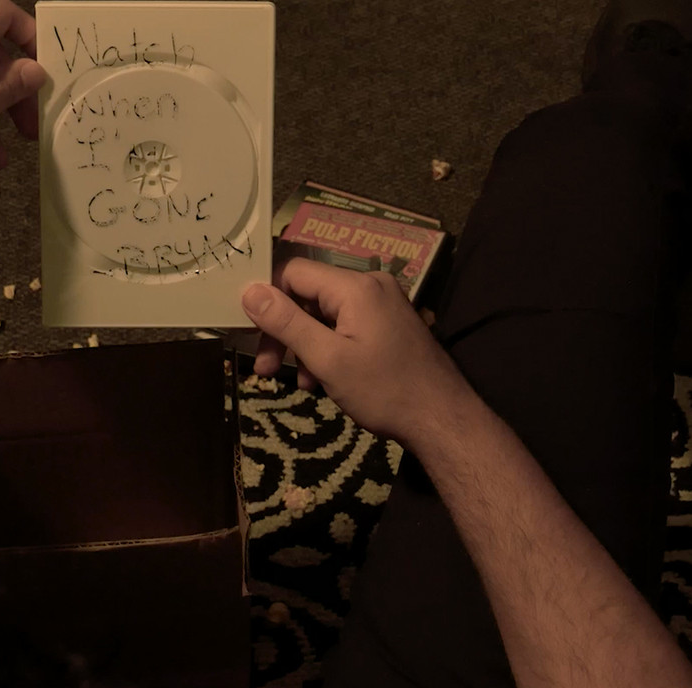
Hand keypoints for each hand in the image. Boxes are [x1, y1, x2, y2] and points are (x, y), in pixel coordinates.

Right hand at [242, 258, 476, 445]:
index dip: (267, 298)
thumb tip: (249, 291)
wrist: (442, 419)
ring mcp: (382, 304)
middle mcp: (370, 286)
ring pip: (324, 314)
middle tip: (264, 369)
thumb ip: (286, 323)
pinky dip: (327, 349)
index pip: (294, 272)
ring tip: (299, 382)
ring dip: (304, 345)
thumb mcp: (327, 359)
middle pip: (308, 294)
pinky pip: (344, 326)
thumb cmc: (384, 390)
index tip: (250, 333)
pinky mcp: (388, 324)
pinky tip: (321, 381)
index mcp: (355, 287)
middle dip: (283, 331)